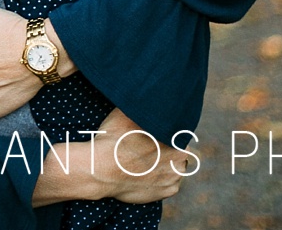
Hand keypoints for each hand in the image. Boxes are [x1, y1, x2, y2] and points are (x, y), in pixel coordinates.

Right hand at [31, 110, 192, 205]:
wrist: (100, 170)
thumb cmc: (113, 139)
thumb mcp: (126, 113)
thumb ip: (141, 105)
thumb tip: (146, 89)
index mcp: (175, 136)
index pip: (180, 132)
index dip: (168, 133)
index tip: (156, 135)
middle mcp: (180, 157)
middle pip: (181, 151)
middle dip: (169, 149)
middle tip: (151, 148)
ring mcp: (174, 176)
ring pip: (177, 168)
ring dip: (168, 165)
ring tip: (149, 162)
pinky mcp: (166, 191)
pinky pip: (170, 185)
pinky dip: (162, 181)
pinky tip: (149, 175)